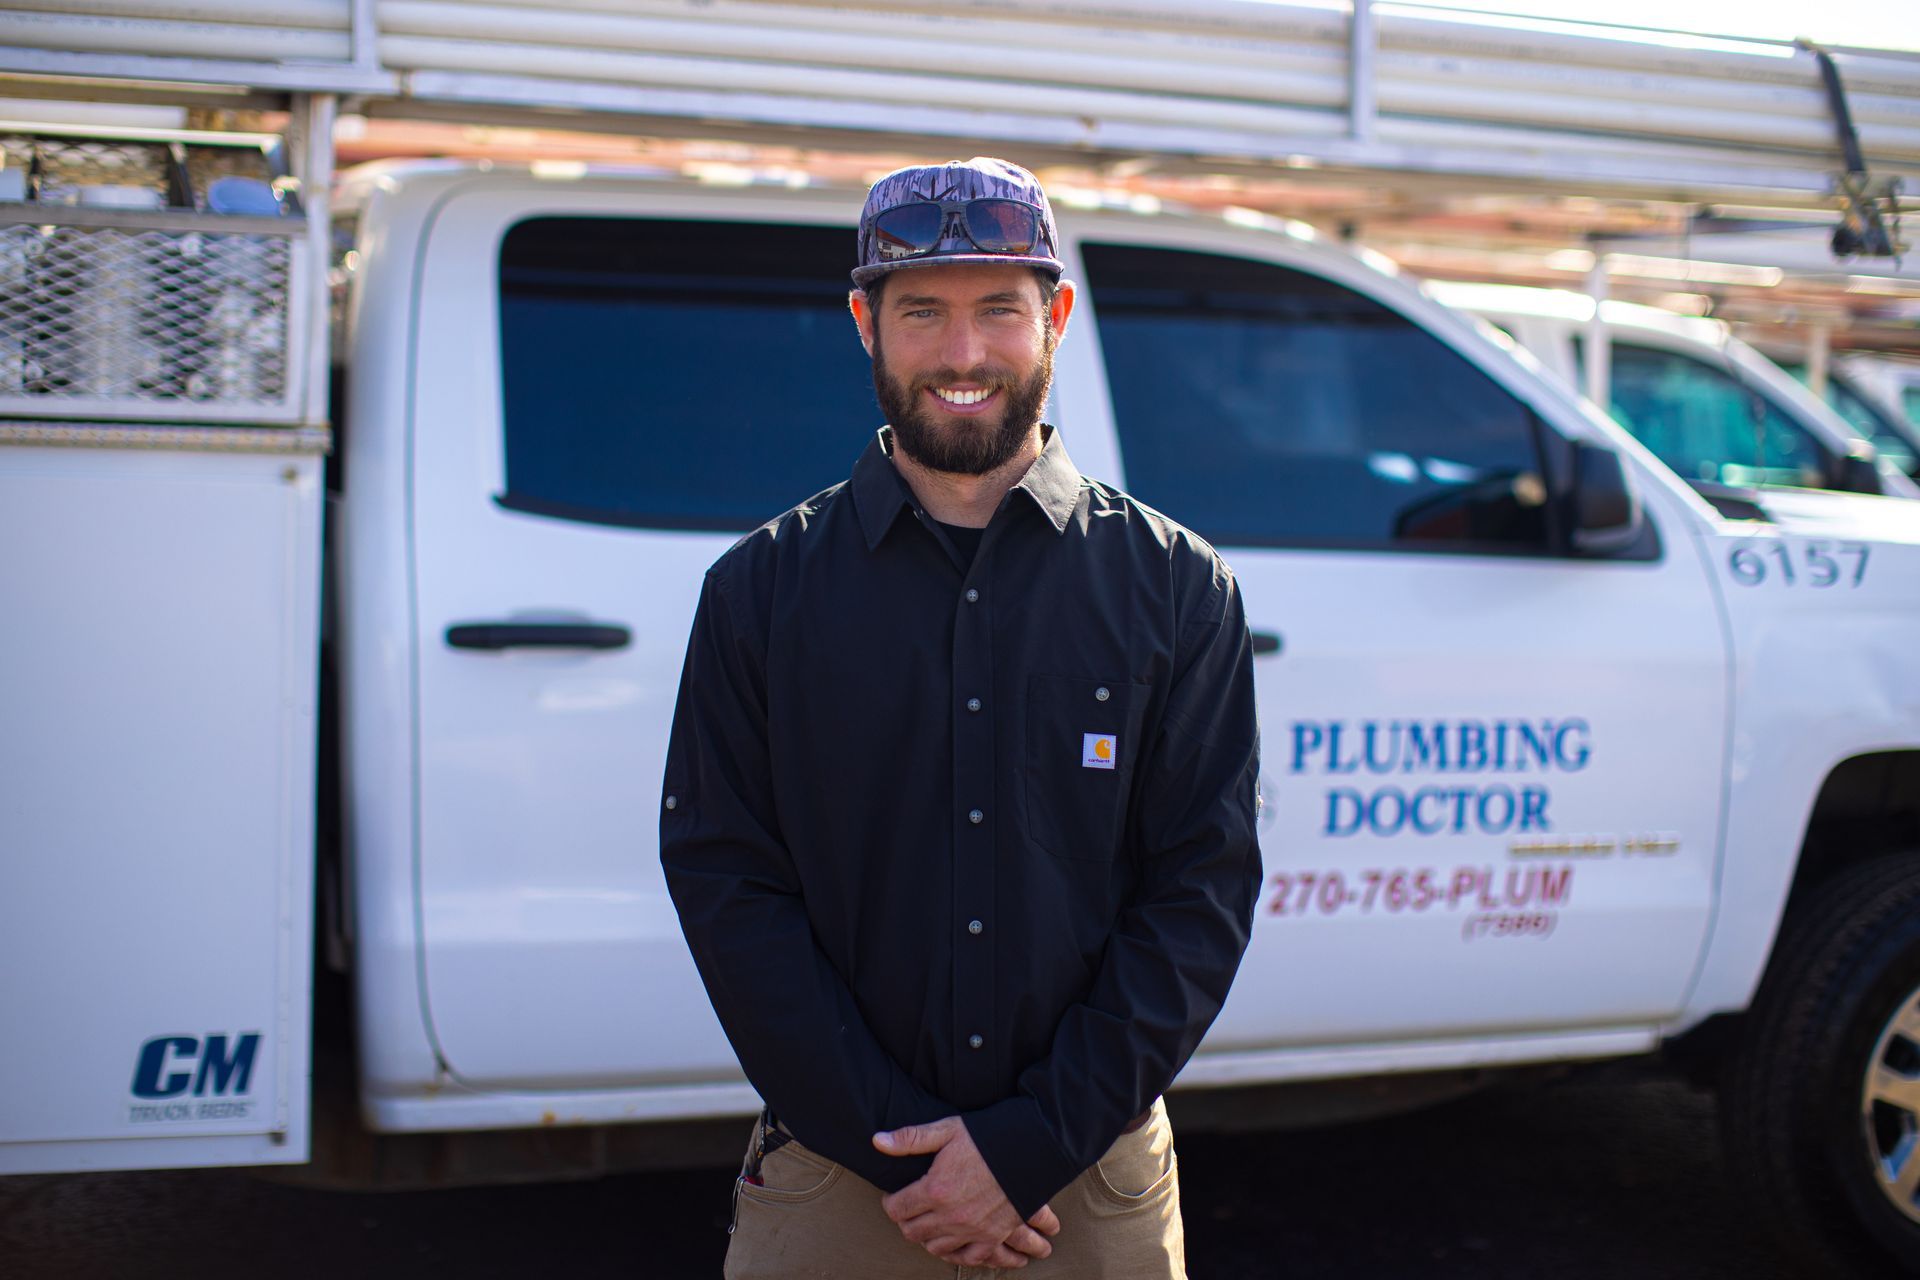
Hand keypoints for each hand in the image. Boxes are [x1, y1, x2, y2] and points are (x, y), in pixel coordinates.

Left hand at [873, 1117, 1061, 1267]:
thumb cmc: (987, 1137)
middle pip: (912, 1232)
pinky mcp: (992, 1237)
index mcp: (935, 1190)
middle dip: (906, 1221)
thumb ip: (910, 1138)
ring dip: (928, 1237)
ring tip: (929, 1222)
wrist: (1030, 1150)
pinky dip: (955, 1252)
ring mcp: (972, 1230)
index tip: (894, 1196)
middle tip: (909, 1209)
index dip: (891, 1202)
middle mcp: (950, 1216)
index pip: (897, 1209)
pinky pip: (966, 1258)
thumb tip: (876, 1141)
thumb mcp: (947, 1130)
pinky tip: (952, 1241)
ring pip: (935, 1248)